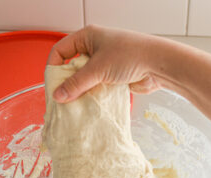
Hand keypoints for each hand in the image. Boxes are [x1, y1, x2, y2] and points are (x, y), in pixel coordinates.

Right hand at [48, 25, 170, 101]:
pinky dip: (95, 96)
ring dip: (82, 91)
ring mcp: (106, 63)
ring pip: (86, 79)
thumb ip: (77, 84)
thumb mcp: (98, 69)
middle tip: (63, 99)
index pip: (60, 50)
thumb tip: (59, 95)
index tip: (51, 84)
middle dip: (68, 82)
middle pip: (73, 67)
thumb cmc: (130, 56)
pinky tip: (91, 106)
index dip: (54, 66)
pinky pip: (99, 87)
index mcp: (87, 37)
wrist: (158, 64)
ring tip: (76, 105)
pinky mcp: (115, 77)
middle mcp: (95, 48)